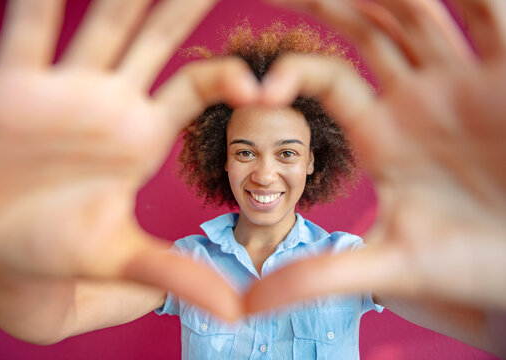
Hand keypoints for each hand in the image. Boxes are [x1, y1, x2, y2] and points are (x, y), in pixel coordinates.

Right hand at [0, 0, 259, 338]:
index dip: (228, 78)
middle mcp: (109, 103)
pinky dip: (38, 0)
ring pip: (103, 23)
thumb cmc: (57, 251)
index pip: (196, 87)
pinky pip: (30, 30)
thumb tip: (238, 311)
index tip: (259, 80)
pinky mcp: (12, 87)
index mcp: (141, 136)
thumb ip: (177, 274)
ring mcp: (64, 90)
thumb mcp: (122, 260)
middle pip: (158, 37)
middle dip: (185, 1)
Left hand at [247, 0, 505, 311]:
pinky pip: (487, 15)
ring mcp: (464, 82)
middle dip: (329, 3)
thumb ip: (317, 278)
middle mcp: (418, 99)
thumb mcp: (387, 266)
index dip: (292, 75)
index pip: (328, 81)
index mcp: (384, 133)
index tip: (260, 89)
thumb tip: (244, 305)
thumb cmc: (467, 266)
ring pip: (417, 14)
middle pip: (367, 30)